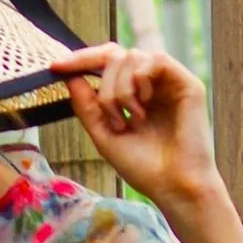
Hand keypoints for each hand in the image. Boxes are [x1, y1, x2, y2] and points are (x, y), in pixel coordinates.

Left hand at [52, 42, 221, 215]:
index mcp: (133, 94)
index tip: (55, 67)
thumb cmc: (143, 167)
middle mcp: (151, 84)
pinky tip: (144, 105)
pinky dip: (141, 79)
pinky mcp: (187, 83)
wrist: (173, 186)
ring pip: (131, 56)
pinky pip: (156, 59)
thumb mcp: (104, 136)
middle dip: (104, 86)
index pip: (106, 63)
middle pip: (114, 56)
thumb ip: (86, 106)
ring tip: (132, 119)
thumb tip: (70, 76)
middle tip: (114, 119)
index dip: (81, 59)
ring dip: (121, 88)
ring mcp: (169, 82)